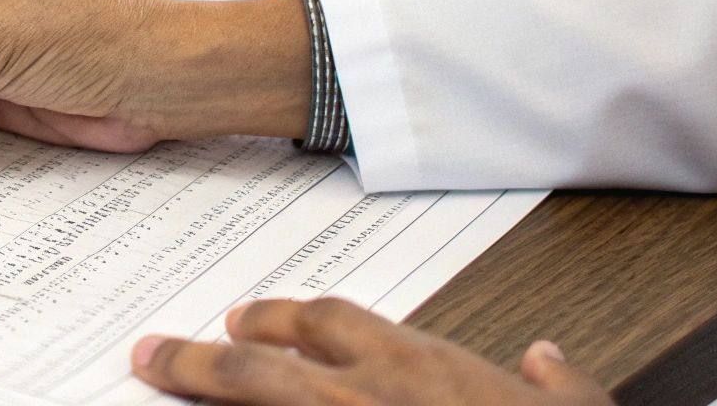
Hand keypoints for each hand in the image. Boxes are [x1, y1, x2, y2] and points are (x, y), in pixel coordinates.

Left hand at [132, 298, 613, 405]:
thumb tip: (546, 361)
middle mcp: (364, 398)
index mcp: (420, 368)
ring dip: (200, 397)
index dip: (283, 319)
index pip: (331, 322)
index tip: (249, 322)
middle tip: (155, 354)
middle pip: (254, 366)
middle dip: (198, 359)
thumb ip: (561, 386)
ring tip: (158, 386)